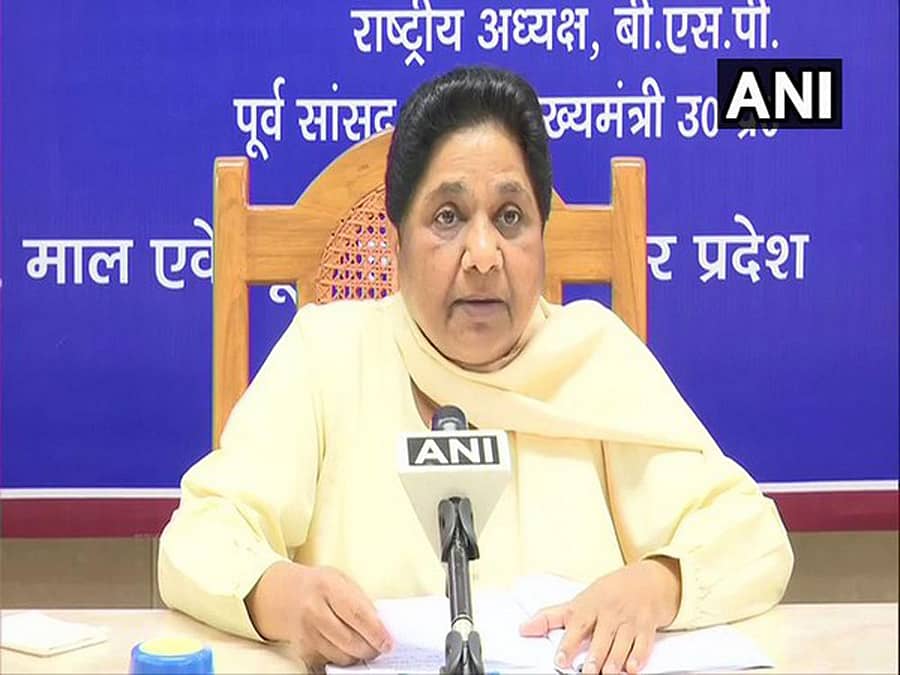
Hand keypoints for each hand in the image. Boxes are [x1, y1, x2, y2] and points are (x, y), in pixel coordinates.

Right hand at [246, 561, 392, 668]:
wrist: (285, 594)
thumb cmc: (320, 586)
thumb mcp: (342, 581)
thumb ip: (360, 601)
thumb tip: (381, 626)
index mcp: (327, 587)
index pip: (357, 614)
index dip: (376, 632)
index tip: (388, 642)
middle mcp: (314, 610)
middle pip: (349, 640)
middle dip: (370, 648)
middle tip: (379, 648)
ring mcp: (306, 632)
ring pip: (340, 655)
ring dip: (357, 656)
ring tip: (363, 646)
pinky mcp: (302, 649)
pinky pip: (328, 662)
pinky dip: (341, 658)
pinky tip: (345, 648)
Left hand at [519, 558, 680, 673]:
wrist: (646, 580)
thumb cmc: (607, 593)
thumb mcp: (578, 601)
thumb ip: (551, 617)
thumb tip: (523, 629)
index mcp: (589, 607)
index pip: (576, 625)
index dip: (568, 644)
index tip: (560, 659)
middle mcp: (609, 613)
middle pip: (602, 636)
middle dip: (595, 654)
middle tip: (588, 672)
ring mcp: (629, 620)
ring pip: (623, 642)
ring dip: (615, 659)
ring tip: (608, 673)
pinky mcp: (646, 627)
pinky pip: (644, 642)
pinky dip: (639, 655)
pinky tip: (633, 667)